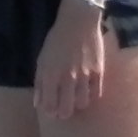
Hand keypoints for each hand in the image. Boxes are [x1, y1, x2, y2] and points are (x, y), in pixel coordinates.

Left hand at [33, 0, 107, 120]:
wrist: (78, 22)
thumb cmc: (57, 40)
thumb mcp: (42, 59)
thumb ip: (39, 83)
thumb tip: (38, 104)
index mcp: (51, 75)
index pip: (49, 105)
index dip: (50, 112)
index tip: (51, 111)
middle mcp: (67, 78)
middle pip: (66, 110)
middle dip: (63, 113)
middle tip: (63, 110)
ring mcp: (84, 76)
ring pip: (82, 104)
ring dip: (77, 105)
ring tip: (75, 100)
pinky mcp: (99, 72)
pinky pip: (95, 94)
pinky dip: (90, 97)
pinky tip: (86, 91)